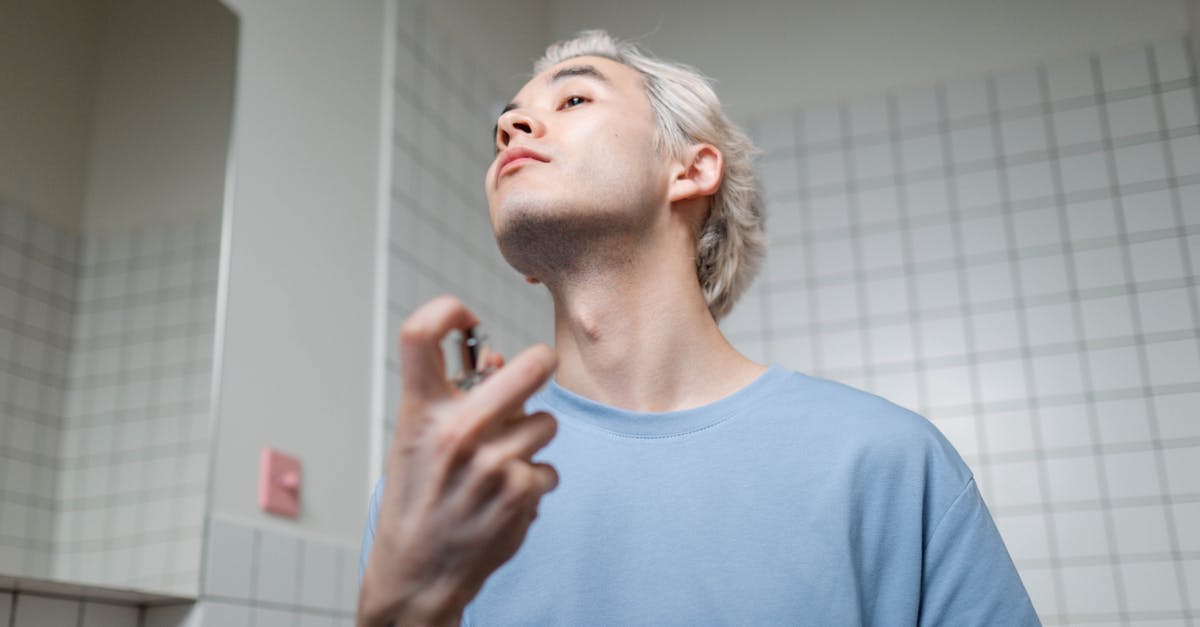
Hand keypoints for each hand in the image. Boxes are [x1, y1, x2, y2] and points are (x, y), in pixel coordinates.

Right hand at [358, 296, 558, 626]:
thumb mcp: (420, 441)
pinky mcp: (520, 492)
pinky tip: (505, 498)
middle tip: (540, 366)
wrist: (417, 572)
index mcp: (420, 412)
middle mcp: (456, 431)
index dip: (446, 310)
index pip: (421, 334)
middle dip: (540, 364)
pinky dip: (534, 482)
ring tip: (502, 463)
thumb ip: (456, 397)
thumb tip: (501, 357)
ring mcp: (491, 462)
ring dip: (533, 440)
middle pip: (527, 367)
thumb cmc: (418, 500)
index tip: (464, 317)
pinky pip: (548, 468)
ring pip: (545, 424)